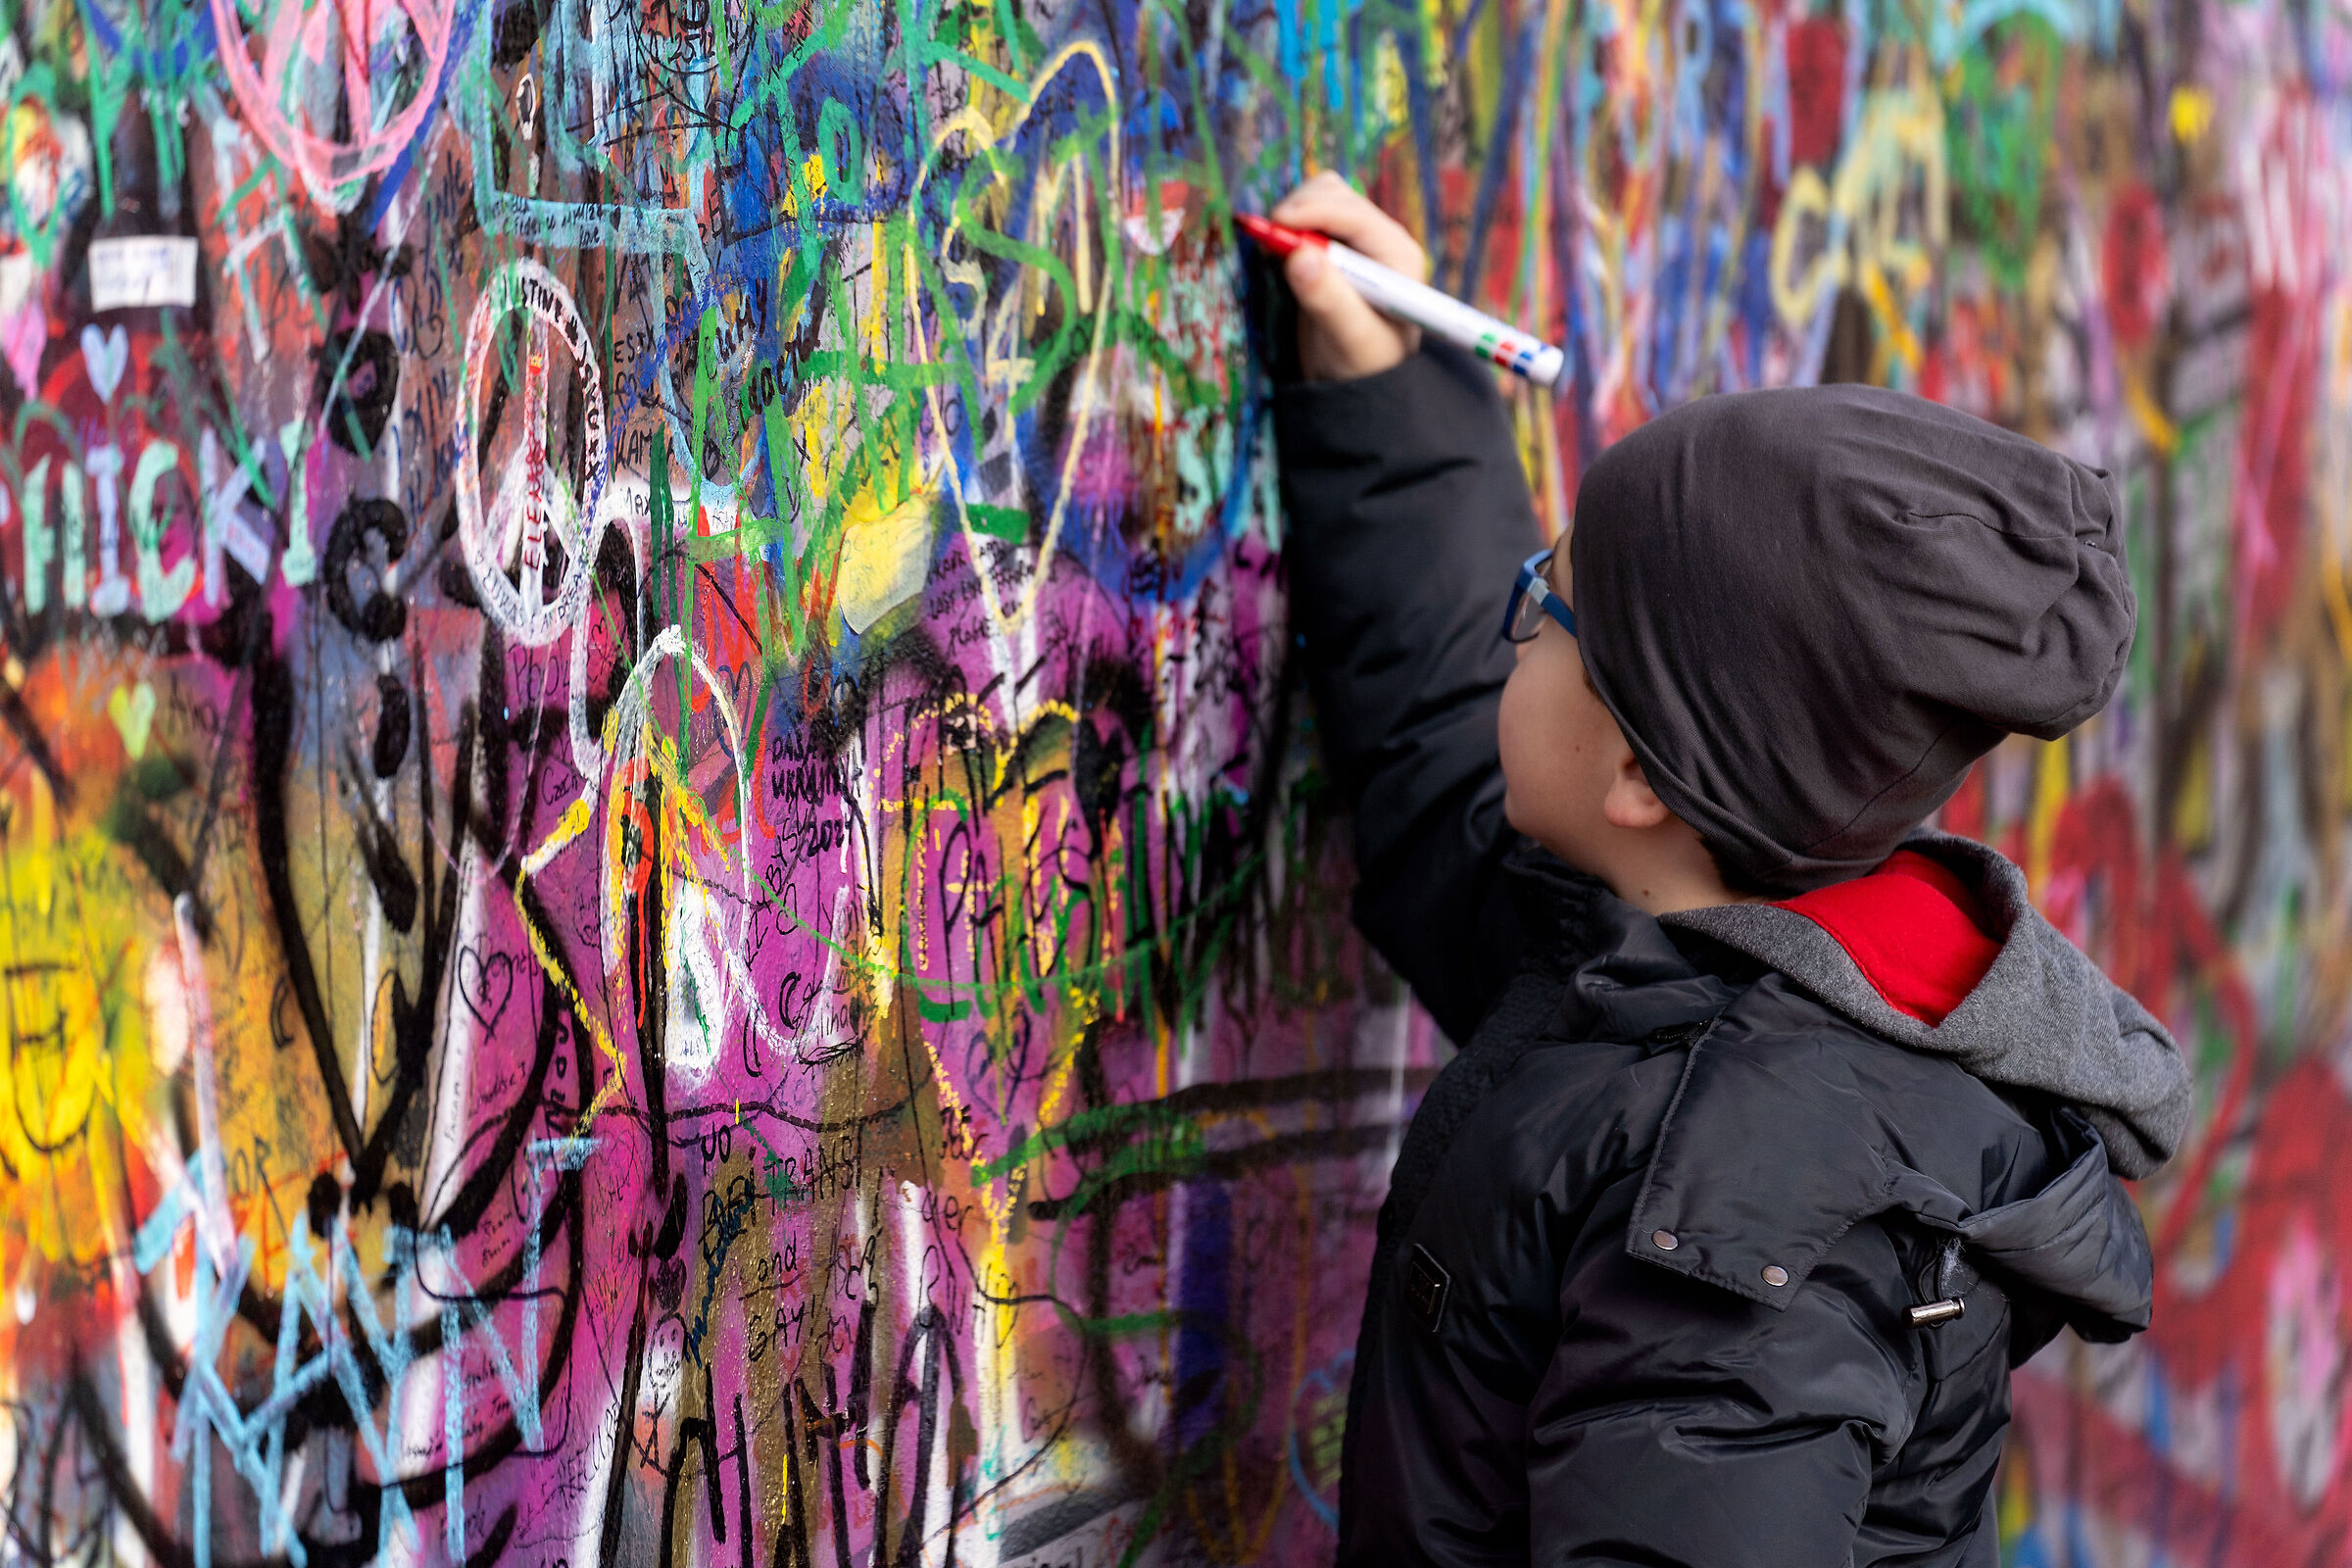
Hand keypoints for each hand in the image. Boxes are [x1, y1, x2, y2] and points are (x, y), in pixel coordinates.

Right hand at [1273, 172, 1427, 381]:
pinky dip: (1287, 225)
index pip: (1355, 215)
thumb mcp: (1349, 338)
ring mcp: (1355, 241)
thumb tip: (1300, 255)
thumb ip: (1328, 299)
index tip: (1275, 222)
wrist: (1357, 382)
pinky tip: (1275, 249)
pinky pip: (1306, 218)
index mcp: (1396, 255)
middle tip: (1268, 239)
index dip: (1314, 211)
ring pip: (1319, 198)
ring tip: (1271, 247)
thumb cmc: (1363, 365)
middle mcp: (1379, 240)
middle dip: (1299, 209)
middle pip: (1335, 195)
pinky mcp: (1332, 248)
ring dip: (1292, 214)